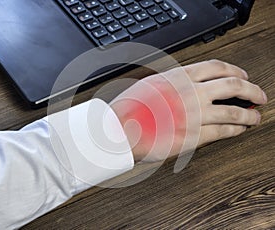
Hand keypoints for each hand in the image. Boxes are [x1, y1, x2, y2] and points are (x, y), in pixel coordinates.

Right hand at [110, 60, 267, 161]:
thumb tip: (192, 84)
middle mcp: (191, 93)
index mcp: (180, 77)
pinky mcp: (193, 136)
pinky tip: (239, 129)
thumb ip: (174, 82)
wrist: (120, 129)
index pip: (217, 67)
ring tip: (255, 116)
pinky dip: (235, 130)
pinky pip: (222, 132)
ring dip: (249, 114)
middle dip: (252, 89)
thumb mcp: (152, 84)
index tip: (243, 75)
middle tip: (259, 95)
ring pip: (233, 111)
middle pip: (233, 86)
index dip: (236, 70)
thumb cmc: (131, 107)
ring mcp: (194, 115)